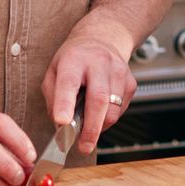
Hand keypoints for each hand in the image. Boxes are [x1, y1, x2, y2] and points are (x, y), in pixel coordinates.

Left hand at [44, 19, 137, 153]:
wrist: (103, 39)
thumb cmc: (74, 60)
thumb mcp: (54, 71)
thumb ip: (54, 99)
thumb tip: (61, 126)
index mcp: (73, 59)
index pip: (69, 82)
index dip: (65, 104)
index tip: (62, 122)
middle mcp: (98, 63)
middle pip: (98, 99)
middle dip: (91, 128)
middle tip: (82, 146)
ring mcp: (118, 72)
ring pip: (112, 110)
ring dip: (99, 126)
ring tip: (88, 126)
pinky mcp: (130, 82)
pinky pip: (121, 110)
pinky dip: (108, 118)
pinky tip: (100, 111)